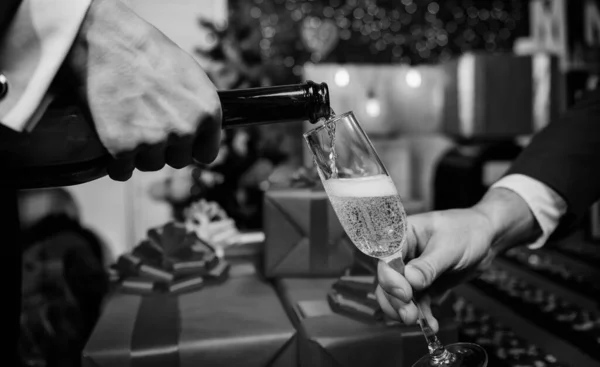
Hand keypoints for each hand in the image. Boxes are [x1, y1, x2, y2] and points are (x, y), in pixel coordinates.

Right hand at [68, 0, 220, 180]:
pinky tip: (113, 144)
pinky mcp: (123, 147)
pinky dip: (116, 164)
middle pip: (177, 161)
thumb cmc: (150, 55)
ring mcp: (155, 140)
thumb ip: (199, 110)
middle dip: (164, 148)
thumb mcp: (191, 78)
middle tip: (147, 123)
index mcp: (208, 113)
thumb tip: (199, 134)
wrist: (110, 43)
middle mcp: (186, 130)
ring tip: (128, 123)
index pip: (206, 154)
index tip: (179, 141)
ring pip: (151, 164)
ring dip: (140, 153)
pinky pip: (122, 172)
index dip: (190, 148)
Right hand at [376, 188, 540, 331]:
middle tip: (409, 315)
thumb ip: (429, 265)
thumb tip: (410, 280)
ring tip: (419, 322)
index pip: (386, 258)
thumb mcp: (449, 247)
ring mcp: (411, 272)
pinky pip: (416, 303)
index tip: (404, 294)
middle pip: (388, 280)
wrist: (486, 239)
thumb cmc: (467, 231)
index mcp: (402, 236)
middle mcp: (402, 254)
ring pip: (397, 295)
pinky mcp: (423, 286)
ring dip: (405, 311)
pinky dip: (422, 315)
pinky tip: (431, 325)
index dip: (389, 278)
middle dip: (395, 300)